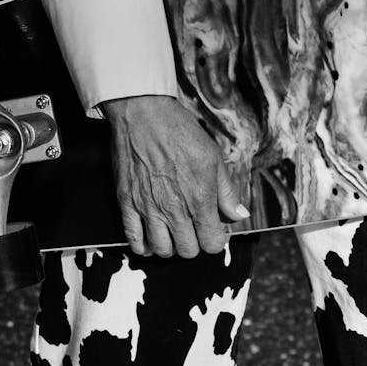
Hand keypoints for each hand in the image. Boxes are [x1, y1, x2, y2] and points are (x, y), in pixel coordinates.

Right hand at [102, 94, 248, 257]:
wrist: (143, 114)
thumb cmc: (180, 132)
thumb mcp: (214, 158)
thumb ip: (227, 192)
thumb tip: (238, 215)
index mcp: (200, 200)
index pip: (212, 244)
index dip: (216, 240)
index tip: (213, 230)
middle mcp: (174, 210)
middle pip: (188, 251)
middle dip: (194, 244)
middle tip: (192, 229)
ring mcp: (148, 209)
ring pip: (162, 250)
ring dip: (170, 246)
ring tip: (172, 233)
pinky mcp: (127, 204)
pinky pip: (134, 239)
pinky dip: (143, 245)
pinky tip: (149, 238)